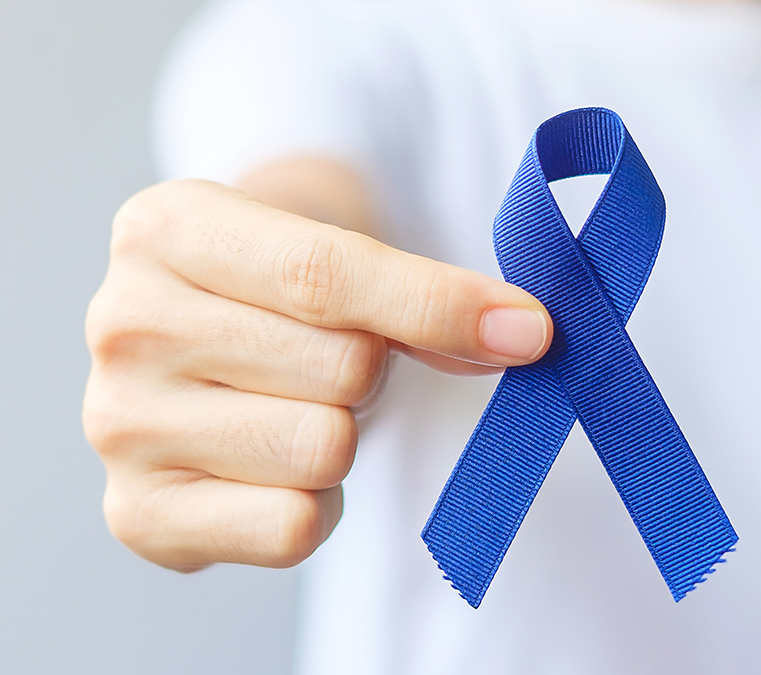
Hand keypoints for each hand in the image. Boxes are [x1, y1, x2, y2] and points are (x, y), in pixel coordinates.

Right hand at [82, 180, 550, 570]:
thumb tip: (520, 334)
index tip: (529, 330)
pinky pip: (292, 526)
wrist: (205, 341)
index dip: (440, 306)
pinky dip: (314, 507)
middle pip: (341, 367)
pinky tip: (277, 468)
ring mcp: (121, 423)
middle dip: (369, 371)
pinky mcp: (139, 513)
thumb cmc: (281, 292)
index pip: (327, 274)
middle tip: (332, 360)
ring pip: (324, 449)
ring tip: (296, 408)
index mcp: (167, 227)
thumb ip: (421, 294)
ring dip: (342, 437)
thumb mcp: (339, 250)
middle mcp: (124, 322)